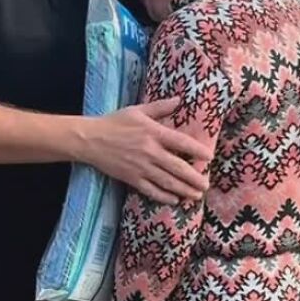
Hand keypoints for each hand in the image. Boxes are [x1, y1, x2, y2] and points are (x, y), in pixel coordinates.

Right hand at [82, 99, 210, 203]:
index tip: (209, 157)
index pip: (181, 142)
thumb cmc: (114, 122)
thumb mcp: (137, 110)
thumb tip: (179, 100)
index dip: (197, 150)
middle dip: (194, 177)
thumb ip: (160, 107)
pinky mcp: (131, 178)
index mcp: (153, 133)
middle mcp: (150, 151)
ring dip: (184, 189)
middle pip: (178, 167)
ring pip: (167, 181)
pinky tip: (174, 200)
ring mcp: (141, 167)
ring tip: (196, 195)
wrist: (90, 140)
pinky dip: (163, 196)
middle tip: (206, 184)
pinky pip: (151, 190)